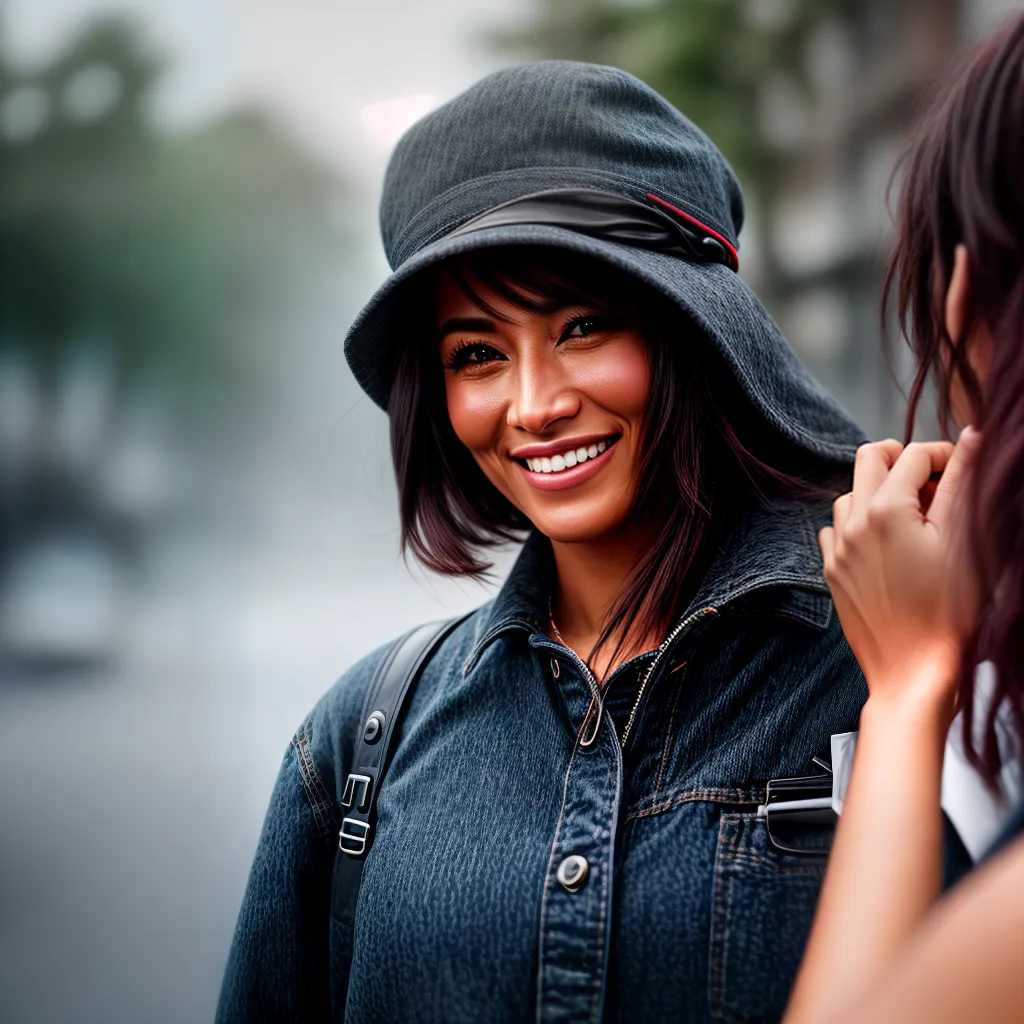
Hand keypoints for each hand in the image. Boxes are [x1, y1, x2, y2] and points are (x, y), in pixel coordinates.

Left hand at [818, 431, 980, 721]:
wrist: (914, 671)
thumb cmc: (949, 611)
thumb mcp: (965, 540)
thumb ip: (962, 483)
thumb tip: (970, 438)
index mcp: (886, 510)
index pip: (913, 454)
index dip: (944, 454)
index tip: (963, 468)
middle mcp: (853, 523)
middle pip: (869, 458)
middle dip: (903, 459)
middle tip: (935, 482)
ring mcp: (837, 548)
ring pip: (850, 493)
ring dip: (880, 492)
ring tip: (916, 518)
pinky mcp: (832, 572)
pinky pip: (836, 529)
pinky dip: (859, 524)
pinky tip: (887, 544)